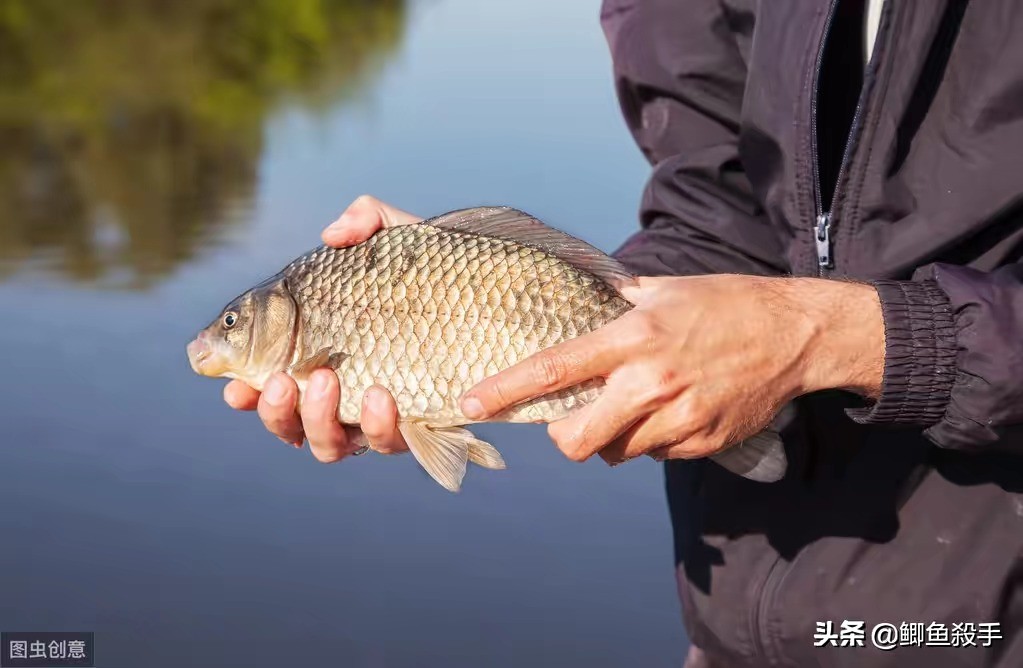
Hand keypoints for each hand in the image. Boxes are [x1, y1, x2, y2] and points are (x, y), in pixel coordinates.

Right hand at [224, 196, 420, 461]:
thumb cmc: (440, 274)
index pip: (272, 381)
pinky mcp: (417, 429)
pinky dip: (378, 426)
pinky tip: (382, 396)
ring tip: (327, 379)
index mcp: (322, 355)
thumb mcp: (403, 238)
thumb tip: (331, 235)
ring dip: (318, 419)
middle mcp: (344, 395)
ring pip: (330, 445)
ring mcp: (378, 417)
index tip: (233, 384)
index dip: (246, 390)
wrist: (503, 304)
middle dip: (276, 410)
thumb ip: (366, 220)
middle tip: (279, 380)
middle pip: (290, 424)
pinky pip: (389, 444)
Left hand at [458, 275, 883, 464]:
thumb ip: (616, 301)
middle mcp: (650, 383)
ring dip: (612, 438)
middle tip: (570, 421)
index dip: (506, 390)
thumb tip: (577, 296)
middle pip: (577, 440)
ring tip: (635, 406)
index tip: (470, 403)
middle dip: (563, 437)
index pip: (554, 369)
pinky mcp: (701, 442)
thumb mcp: (664, 289)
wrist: (795, 334)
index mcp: (633, 338)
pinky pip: (655, 455)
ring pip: (616, 453)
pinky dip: (651, 440)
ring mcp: (678, 418)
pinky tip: (672, 411)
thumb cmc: (725, 303)